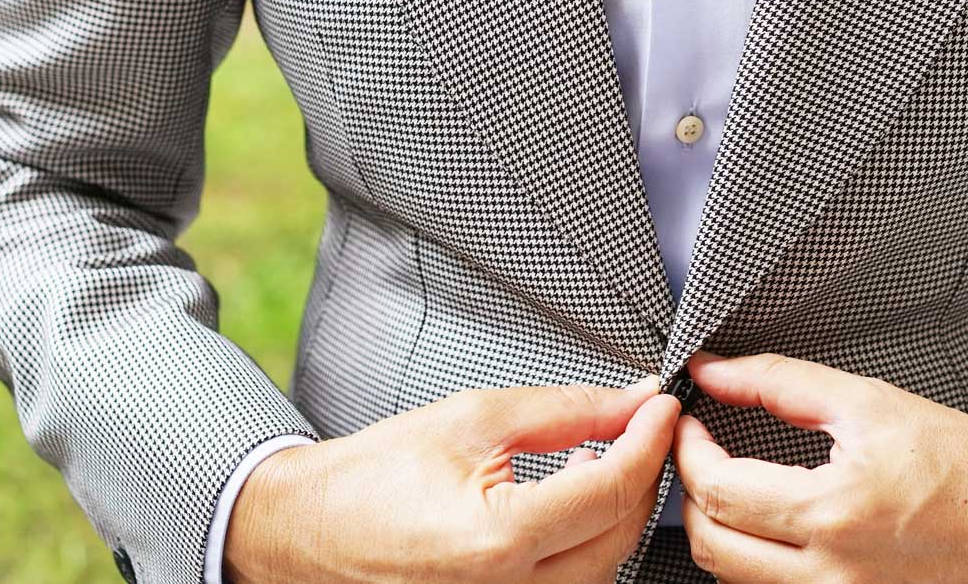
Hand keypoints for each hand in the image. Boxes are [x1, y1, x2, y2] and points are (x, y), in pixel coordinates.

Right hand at [224, 373, 679, 583]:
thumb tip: (632, 400)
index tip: (660, 404)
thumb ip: (565, 410)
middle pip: (620, 538)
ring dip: (618, 514)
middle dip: (643, 477)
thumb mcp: (474, 420)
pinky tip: (575, 505)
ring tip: (606, 458)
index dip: (648, 440)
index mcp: (496, 542)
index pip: (611, 490)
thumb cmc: (374, 475)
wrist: (306, 531)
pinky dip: (587, 545)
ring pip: (603, 570)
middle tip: (643, 426)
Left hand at [673, 352, 967, 581]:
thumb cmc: (960, 462)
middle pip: (711, 544)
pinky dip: (752, 560)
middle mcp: (831, 572)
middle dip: (689, 493)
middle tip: (700, 451)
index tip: (690, 422)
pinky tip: (766, 524)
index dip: (686, 450)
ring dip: (717, 528)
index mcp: (834, 510)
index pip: (717, 488)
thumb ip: (780, 382)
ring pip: (732, 578)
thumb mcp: (869, 402)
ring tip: (731, 483)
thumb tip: (712, 371)